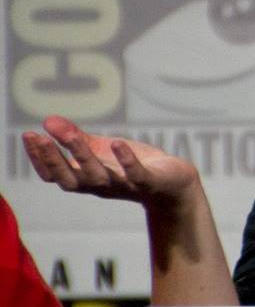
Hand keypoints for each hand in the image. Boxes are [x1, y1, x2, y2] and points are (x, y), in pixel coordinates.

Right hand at [22, 116, 198, 211]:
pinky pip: (136, 175)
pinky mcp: (150, 182)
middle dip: (53, 160)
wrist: (174, 185)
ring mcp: (125, 186)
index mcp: (87, 179)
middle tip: (39, 137)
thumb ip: (76, 138)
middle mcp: (101, 186)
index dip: (40, 159)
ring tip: (72, 135)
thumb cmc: (133, 167)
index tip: (29, 136)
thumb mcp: (102, 150)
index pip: (55, 175)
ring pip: (99, 176)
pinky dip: (127, 161)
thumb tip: (48, 120)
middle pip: (71, 180)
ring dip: (84, 156)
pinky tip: (118, 143)